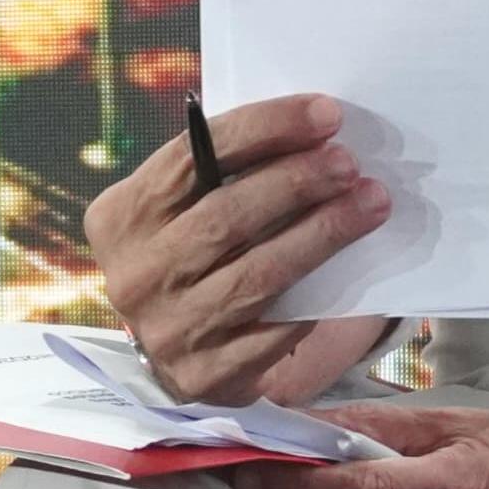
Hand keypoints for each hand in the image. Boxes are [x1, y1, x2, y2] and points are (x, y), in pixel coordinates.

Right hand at [85, 93, 392, 403]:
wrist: (175, 347)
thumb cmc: (189, 255)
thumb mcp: (178, 209)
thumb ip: (217, 174)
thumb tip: (307, 133)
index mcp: (119, 217)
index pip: (190, 156)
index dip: (263, 129)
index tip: (324, 113)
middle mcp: (134, 274)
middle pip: (225, 215)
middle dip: (297, 181)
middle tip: (349, 161)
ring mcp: (168, 329)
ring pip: (259, 272)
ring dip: (323, 233)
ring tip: (370, 202)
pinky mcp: (207, 375)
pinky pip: (276, 329)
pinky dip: (316, 299)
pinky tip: (353, 272)